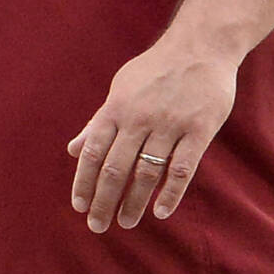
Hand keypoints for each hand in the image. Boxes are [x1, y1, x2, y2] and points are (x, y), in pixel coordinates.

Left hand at [66, 41, 237, 231]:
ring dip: (134, 202)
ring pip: (146, 173)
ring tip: (125, 222)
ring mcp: (169, 125)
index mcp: (115, 109)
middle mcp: (138, 119)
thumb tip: (74, 150)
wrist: (199, 48)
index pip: (92, 152)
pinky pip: (182, 168)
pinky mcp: (199, 131)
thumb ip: (98, 122)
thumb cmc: (154, 71)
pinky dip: (170, 193)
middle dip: (103, 200)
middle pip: (115, 168)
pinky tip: (160, 211)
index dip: (83, 181)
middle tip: (97, 225)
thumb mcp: (119, 89)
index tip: (79, 206)